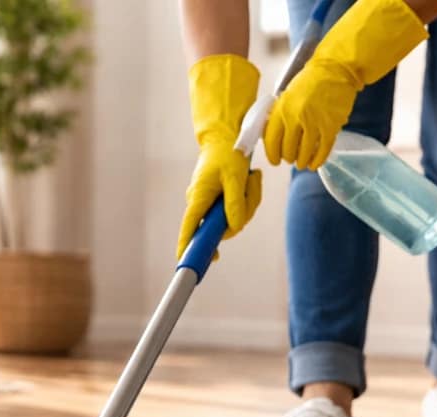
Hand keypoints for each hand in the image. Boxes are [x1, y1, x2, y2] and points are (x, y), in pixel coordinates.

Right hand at [177, 54, 261, 259]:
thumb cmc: (228, 152)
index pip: (190, 228)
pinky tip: (251, 180)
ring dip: (250, 201)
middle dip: (242, 213)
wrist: (227, 134)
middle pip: (222, 226)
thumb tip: (234, 228)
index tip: (184, 263)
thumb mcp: (235, 176)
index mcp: (199, 198)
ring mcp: (212, 203)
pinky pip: (239, 209)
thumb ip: (235, 203)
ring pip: (235, 218)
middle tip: (252, 185)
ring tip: (253, 178)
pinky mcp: (222, 200)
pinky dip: (249, 198)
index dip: (187, 247)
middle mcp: (202, 204)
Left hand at [264, 0, 427, 170]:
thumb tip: (269, 137)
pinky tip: (314, 164)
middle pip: (287, 150)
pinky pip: (322, 151)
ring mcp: (314, 123)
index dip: (272, 155)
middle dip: (288, 158)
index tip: (275, 160)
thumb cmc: (309, 82)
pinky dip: (317, 161)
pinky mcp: (331, 127)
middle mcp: (296, 118)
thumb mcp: (286, 96)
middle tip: (290, 158)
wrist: (335, 70)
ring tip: (301, 163)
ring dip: (301, 162)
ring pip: (304, 154)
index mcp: (282, 109)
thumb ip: (278, 116)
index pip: (271, 141)